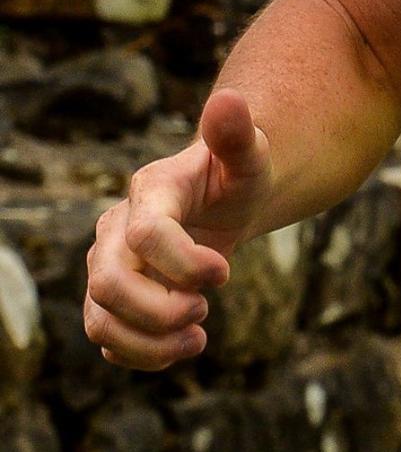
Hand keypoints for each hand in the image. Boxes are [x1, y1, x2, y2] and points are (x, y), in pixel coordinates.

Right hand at [84, 88, 275, 370]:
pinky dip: (139, 354)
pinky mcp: (114, 298)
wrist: (227, 199)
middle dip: (158, 309)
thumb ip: (237, 133)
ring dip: (147, 342)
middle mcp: (117, 231)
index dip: (184, 263)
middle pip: (109, 283)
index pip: (147, 236)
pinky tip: (181, 345)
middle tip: (204, 311)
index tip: (225, 273)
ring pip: (100, 319)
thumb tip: (229, 98)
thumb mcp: (249, 154)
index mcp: (149, 194)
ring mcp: (111, 266)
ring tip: (197, 338)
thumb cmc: (239, 175)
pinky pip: (107, 337)